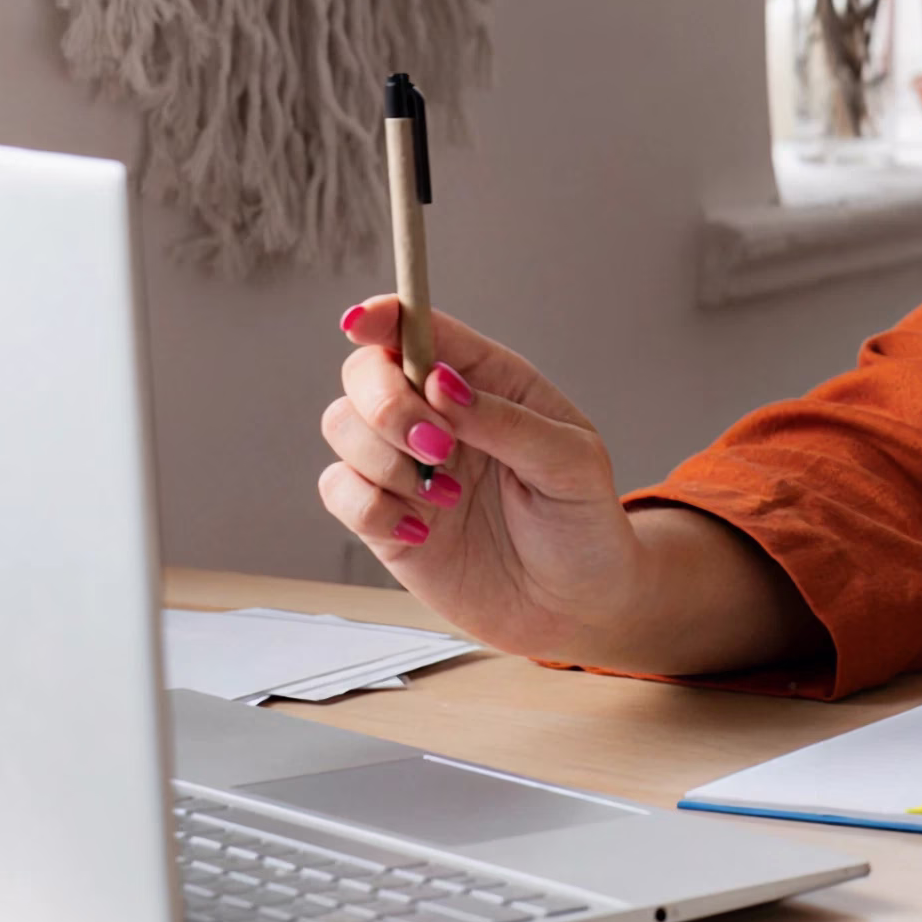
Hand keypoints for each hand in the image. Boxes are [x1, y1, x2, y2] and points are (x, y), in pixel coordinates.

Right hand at [321, 298, 643, 663]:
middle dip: (387, 404)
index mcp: (488, 381)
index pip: (421, 328)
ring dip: (383, 458)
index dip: (383, 317)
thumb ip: (506, 420)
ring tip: (448, 494)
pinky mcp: (385, 517)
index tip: (360, 324)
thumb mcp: (571, 464)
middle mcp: (437, 415)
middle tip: (440, 447)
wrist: (576, 604)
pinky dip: (370, 507)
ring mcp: (406, 465)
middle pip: (365, 372)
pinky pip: (338, 491)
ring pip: (341, 425)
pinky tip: (423, 530)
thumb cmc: (583, 523)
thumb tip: (441, 382)